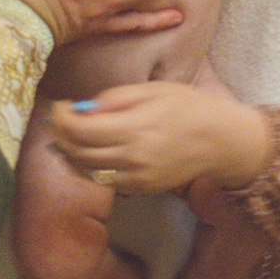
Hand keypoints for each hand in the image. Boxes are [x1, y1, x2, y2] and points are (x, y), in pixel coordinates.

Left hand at [47, 83, 271, 194]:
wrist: (221, 141)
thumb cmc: (189, 107)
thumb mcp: (153, 90)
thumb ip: (115, 98)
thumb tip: (82, 109)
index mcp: (134, 127)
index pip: (79, 130)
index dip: (60, 118)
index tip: (59, 106)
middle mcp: (132, 157)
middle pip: (77, 152)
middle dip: (60, 135)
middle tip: (58, 120)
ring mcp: (136, 177)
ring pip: (86, 170)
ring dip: (70, 153)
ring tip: (70, 136)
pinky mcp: (141, 188)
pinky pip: (104, 179)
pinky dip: (90, 166)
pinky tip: (91, 151)